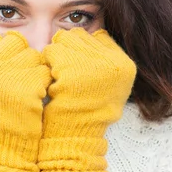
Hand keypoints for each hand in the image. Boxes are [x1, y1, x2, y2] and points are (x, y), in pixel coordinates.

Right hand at [0, 31, 51, 171]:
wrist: (1, 147)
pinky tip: (38, 96)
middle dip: (23, 56)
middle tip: (24, 75)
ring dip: (36, 69)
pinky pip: (45, 72)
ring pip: (34, 55)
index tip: (10, 66)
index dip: (7, 51)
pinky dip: (45, 83)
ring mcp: (8, 76)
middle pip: (16, 42)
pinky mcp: (28, 86)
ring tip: (30, 88)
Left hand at [37, 27, 136, 171]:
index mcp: (125, 65)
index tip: (76, 66)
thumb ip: (105, 61)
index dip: (83, 48)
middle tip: (63, 71)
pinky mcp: (72, 70)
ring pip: (63, 40)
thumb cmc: (88, 113)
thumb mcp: (109, 86)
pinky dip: (46, 65)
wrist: (77, 138)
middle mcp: (113, 62)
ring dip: (55, 55)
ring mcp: (93, 64)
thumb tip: (92, 33)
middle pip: (80, 35)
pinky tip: (50, 81)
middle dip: (68, 49)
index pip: (99, 36)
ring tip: (57, 77)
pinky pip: (51, 52)